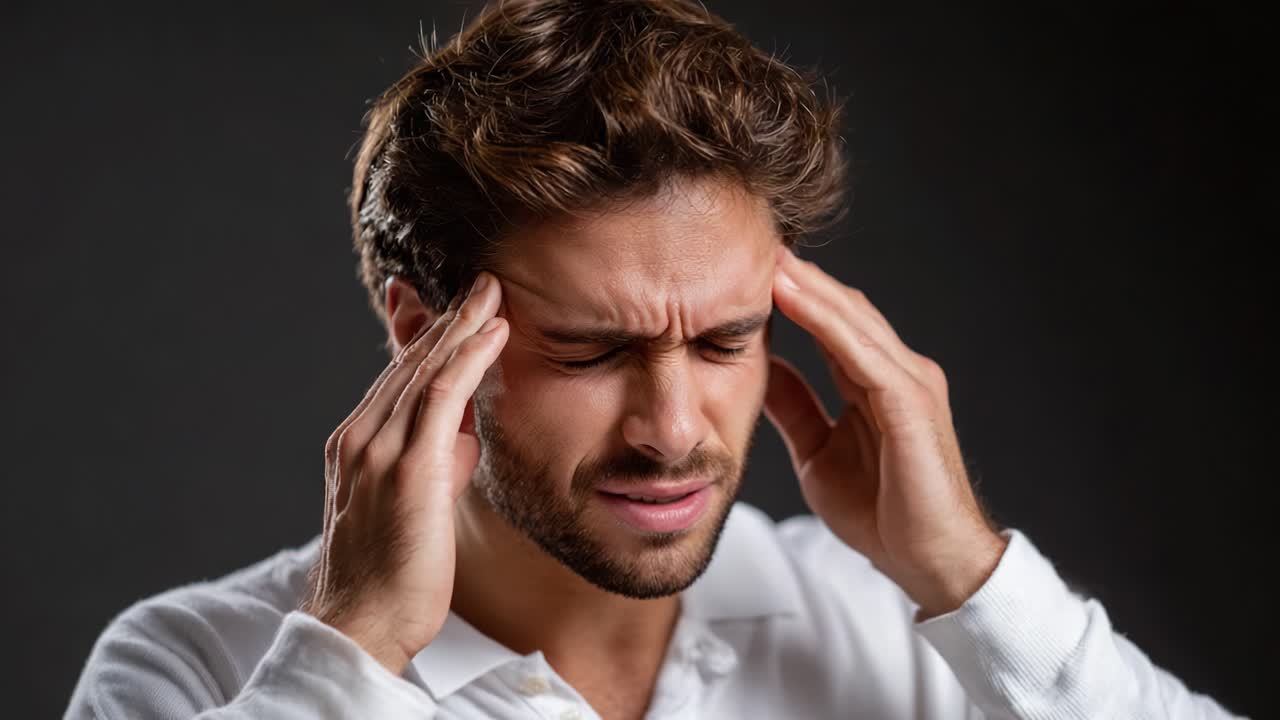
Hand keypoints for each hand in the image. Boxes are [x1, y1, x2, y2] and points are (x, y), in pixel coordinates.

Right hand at [300, 272, 507, 673]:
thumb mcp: (415, 503)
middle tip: (482, 281)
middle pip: (408, 362)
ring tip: (493, 291)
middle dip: (447, 318)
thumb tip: (466, 436)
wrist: (361, 624)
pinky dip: (469, 358)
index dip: (428, 336)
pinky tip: (493, 333)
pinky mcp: (407, 469)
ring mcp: (379, 450)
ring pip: (424, 370)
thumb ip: (437, 461)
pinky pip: (442, 397)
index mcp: (356, 444)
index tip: (455, 305)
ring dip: (462, 325)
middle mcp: (360, 438)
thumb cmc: (392, 572)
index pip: (397, 377)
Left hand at [765, 247, 1006, 618]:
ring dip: (809, 287)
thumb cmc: (884, 513)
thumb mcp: (819, 452)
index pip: (833, 325)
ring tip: (767, 259)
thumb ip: (797, 408)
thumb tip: (765, 369)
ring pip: (853, 321)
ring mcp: (909, 384)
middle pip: (844, 310)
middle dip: (800, 278)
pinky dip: (825, 321)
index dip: (795, 296)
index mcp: (878, 383)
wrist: (929, 563)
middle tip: (753, 245)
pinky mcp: (910, 403)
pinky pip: (862, 353)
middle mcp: (898, 373)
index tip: (748, 271)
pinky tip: (792, 298)